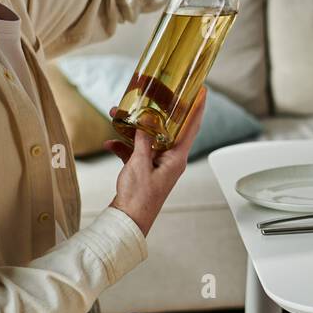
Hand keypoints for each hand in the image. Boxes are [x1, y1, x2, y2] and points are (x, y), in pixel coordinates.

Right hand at [104, 88, 208, 235]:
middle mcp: (171, 160)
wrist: (127, 221)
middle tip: (155, 95)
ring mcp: (158, 165)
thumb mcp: (139, 164)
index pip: (191, 127)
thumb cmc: (138, 197)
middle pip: (168, 130)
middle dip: (156, 113)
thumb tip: (147, 122)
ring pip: (148, 140)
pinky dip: (124, 147)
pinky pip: (136, 152)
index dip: (197, 108)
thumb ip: (144, 141)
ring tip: (117, 114)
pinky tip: (109, 143)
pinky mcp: (145, 171)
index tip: (202, 92)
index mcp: (177, 158)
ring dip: (133, 129)